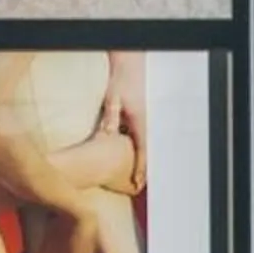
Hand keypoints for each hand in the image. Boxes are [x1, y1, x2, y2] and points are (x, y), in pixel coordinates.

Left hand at [102, 52, 147, 192]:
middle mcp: (145, 123)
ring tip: (138, 179)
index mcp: (140, 121)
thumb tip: (107, 136)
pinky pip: (140, 136)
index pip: (142, 151)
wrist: (130, 65)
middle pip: (146, 152)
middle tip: (139, 187)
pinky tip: (132, 155)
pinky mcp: (141, 115)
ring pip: (143, 145)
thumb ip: (111, 118)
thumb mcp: (113, 99)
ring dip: (141, 160)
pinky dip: (138, 148)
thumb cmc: (121, 81)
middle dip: (143, 170)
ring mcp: (145, 119)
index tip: (138, 183)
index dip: (140, 169)